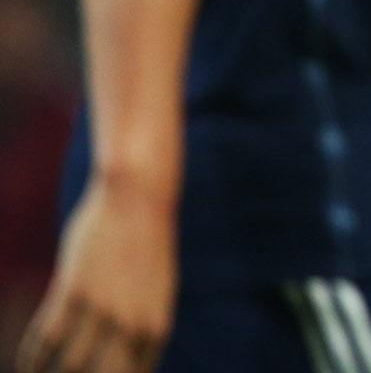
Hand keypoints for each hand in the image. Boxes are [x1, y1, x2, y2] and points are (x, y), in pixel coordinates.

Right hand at [17, 176, 175, 372]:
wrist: (139, 202)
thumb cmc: (147, 248)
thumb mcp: (157, 293)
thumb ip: (143, 326)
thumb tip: (130, 356)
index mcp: (155, 328)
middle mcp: (132, 324)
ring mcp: (103, 308)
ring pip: (70, 365)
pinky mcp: (74, 290)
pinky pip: (47, 338)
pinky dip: (32, 358)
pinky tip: (26, 367)